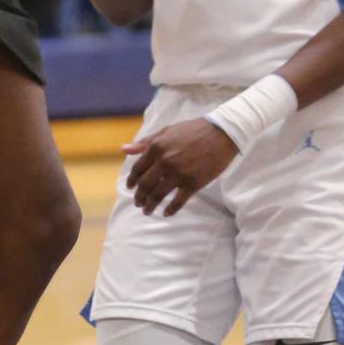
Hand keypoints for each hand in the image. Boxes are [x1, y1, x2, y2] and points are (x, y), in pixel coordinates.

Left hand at [123, 117, 238, 215]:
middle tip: (137, 203)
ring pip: (158, 194)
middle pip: (145, 185)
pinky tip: (166, 213)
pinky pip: (178, 201)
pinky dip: (170, 209)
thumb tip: (123, 149)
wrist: (220, 133)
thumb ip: (144, 143)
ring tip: (147, 211)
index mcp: (156, 148)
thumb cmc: (191, 130)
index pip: (137, 169)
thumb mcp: (165, 132)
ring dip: (150, 205)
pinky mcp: (194, 183)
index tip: (130, 187)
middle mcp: (164, 161)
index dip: (132, 180)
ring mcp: (179, 173)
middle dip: (139, 196)